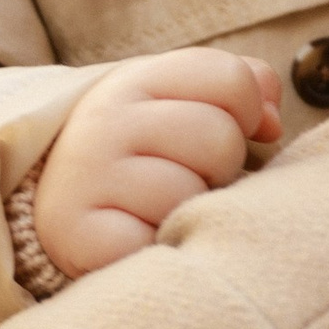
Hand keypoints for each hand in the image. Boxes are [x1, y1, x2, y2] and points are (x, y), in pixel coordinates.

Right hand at [29, 50, 280, 277]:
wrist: (56, 200)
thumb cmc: (142, 152)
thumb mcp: (181, 101)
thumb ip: (240, 87)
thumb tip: (273, 122)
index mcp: (137, 81)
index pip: (232, 80)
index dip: (247, 111)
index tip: (227, 129)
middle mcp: (106, 121)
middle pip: (220, 140)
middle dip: (218, 168)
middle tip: (185, 177)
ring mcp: (87, 176)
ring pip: (188, 196)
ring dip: (188, 214)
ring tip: (160, 211)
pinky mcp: (77, 234)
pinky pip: (154, 244)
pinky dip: (156, 249)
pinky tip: (139, 238)